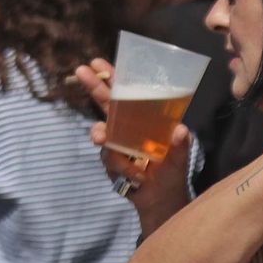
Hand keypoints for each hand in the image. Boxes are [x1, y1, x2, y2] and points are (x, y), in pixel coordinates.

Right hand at [77, 60, 192, 227]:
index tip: (98, 63)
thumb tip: (180, 131)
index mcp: (143, 119)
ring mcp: (115, 144)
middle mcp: (126, 128)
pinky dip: (124, 168)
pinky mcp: (110, 162)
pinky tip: (138, 175)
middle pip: (105, 103)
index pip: (127, 94)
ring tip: (108, 143)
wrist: (161, 199)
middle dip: (93, 86)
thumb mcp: (180, 156)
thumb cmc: (172, 172)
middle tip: (81, 71)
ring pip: (102, 134)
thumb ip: (181, 144)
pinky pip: (109, 159)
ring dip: (105, 138)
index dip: (113, 78)